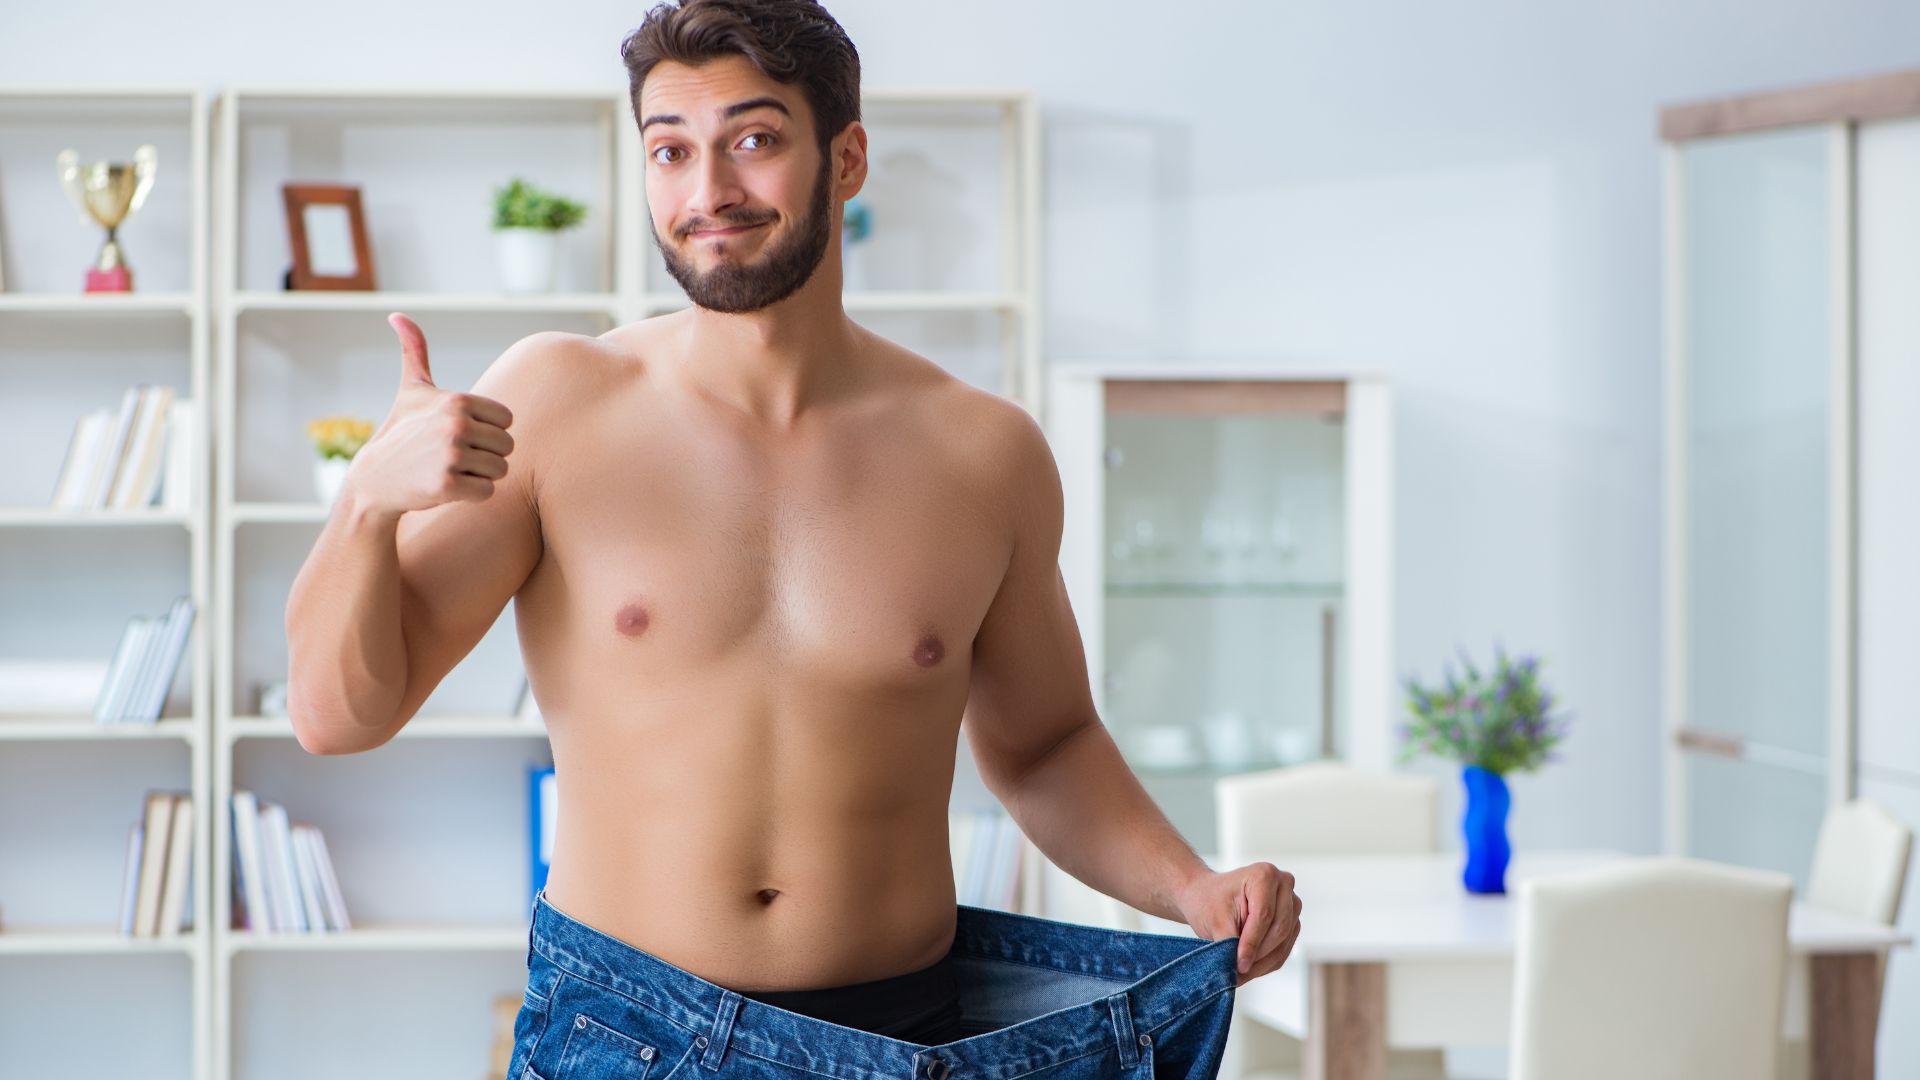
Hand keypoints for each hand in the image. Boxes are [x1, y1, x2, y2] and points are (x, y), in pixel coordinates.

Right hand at [339, 313, 515, 515]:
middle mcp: (456, 424)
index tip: (460, 434)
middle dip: (486, 455)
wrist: (375, 478)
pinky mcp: (448, 484)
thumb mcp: (411, 391)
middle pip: (507, 447)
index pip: (507, 421)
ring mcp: (451, 455)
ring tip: (450, 469)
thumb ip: (414, 353)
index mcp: (457, 400)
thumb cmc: (402, 431)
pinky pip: (488, 491)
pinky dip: (472, 494)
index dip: (488, 431)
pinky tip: (447, 486)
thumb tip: (397, 315)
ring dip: (479, 475)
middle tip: (454, 456)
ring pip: (500, 470)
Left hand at [1174, 863, 1300, 986]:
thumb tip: (1240, 968)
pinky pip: (1284, 949)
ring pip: (1283, 942)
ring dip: (1262, 963)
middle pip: (1278, 929)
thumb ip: (1231, 942)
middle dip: (1258, 954)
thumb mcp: (1215, 919)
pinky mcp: (1292, 922)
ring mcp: (1291, 904)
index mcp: (1265, 875)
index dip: (1251, 943)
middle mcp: (1284, 885)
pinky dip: (1266, 963)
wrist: (1207, 897)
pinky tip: (1249, 970)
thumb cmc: (1209, 901)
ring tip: (1240, 975)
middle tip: (1238, 972)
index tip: (1238, 964)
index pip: (1263, 915)